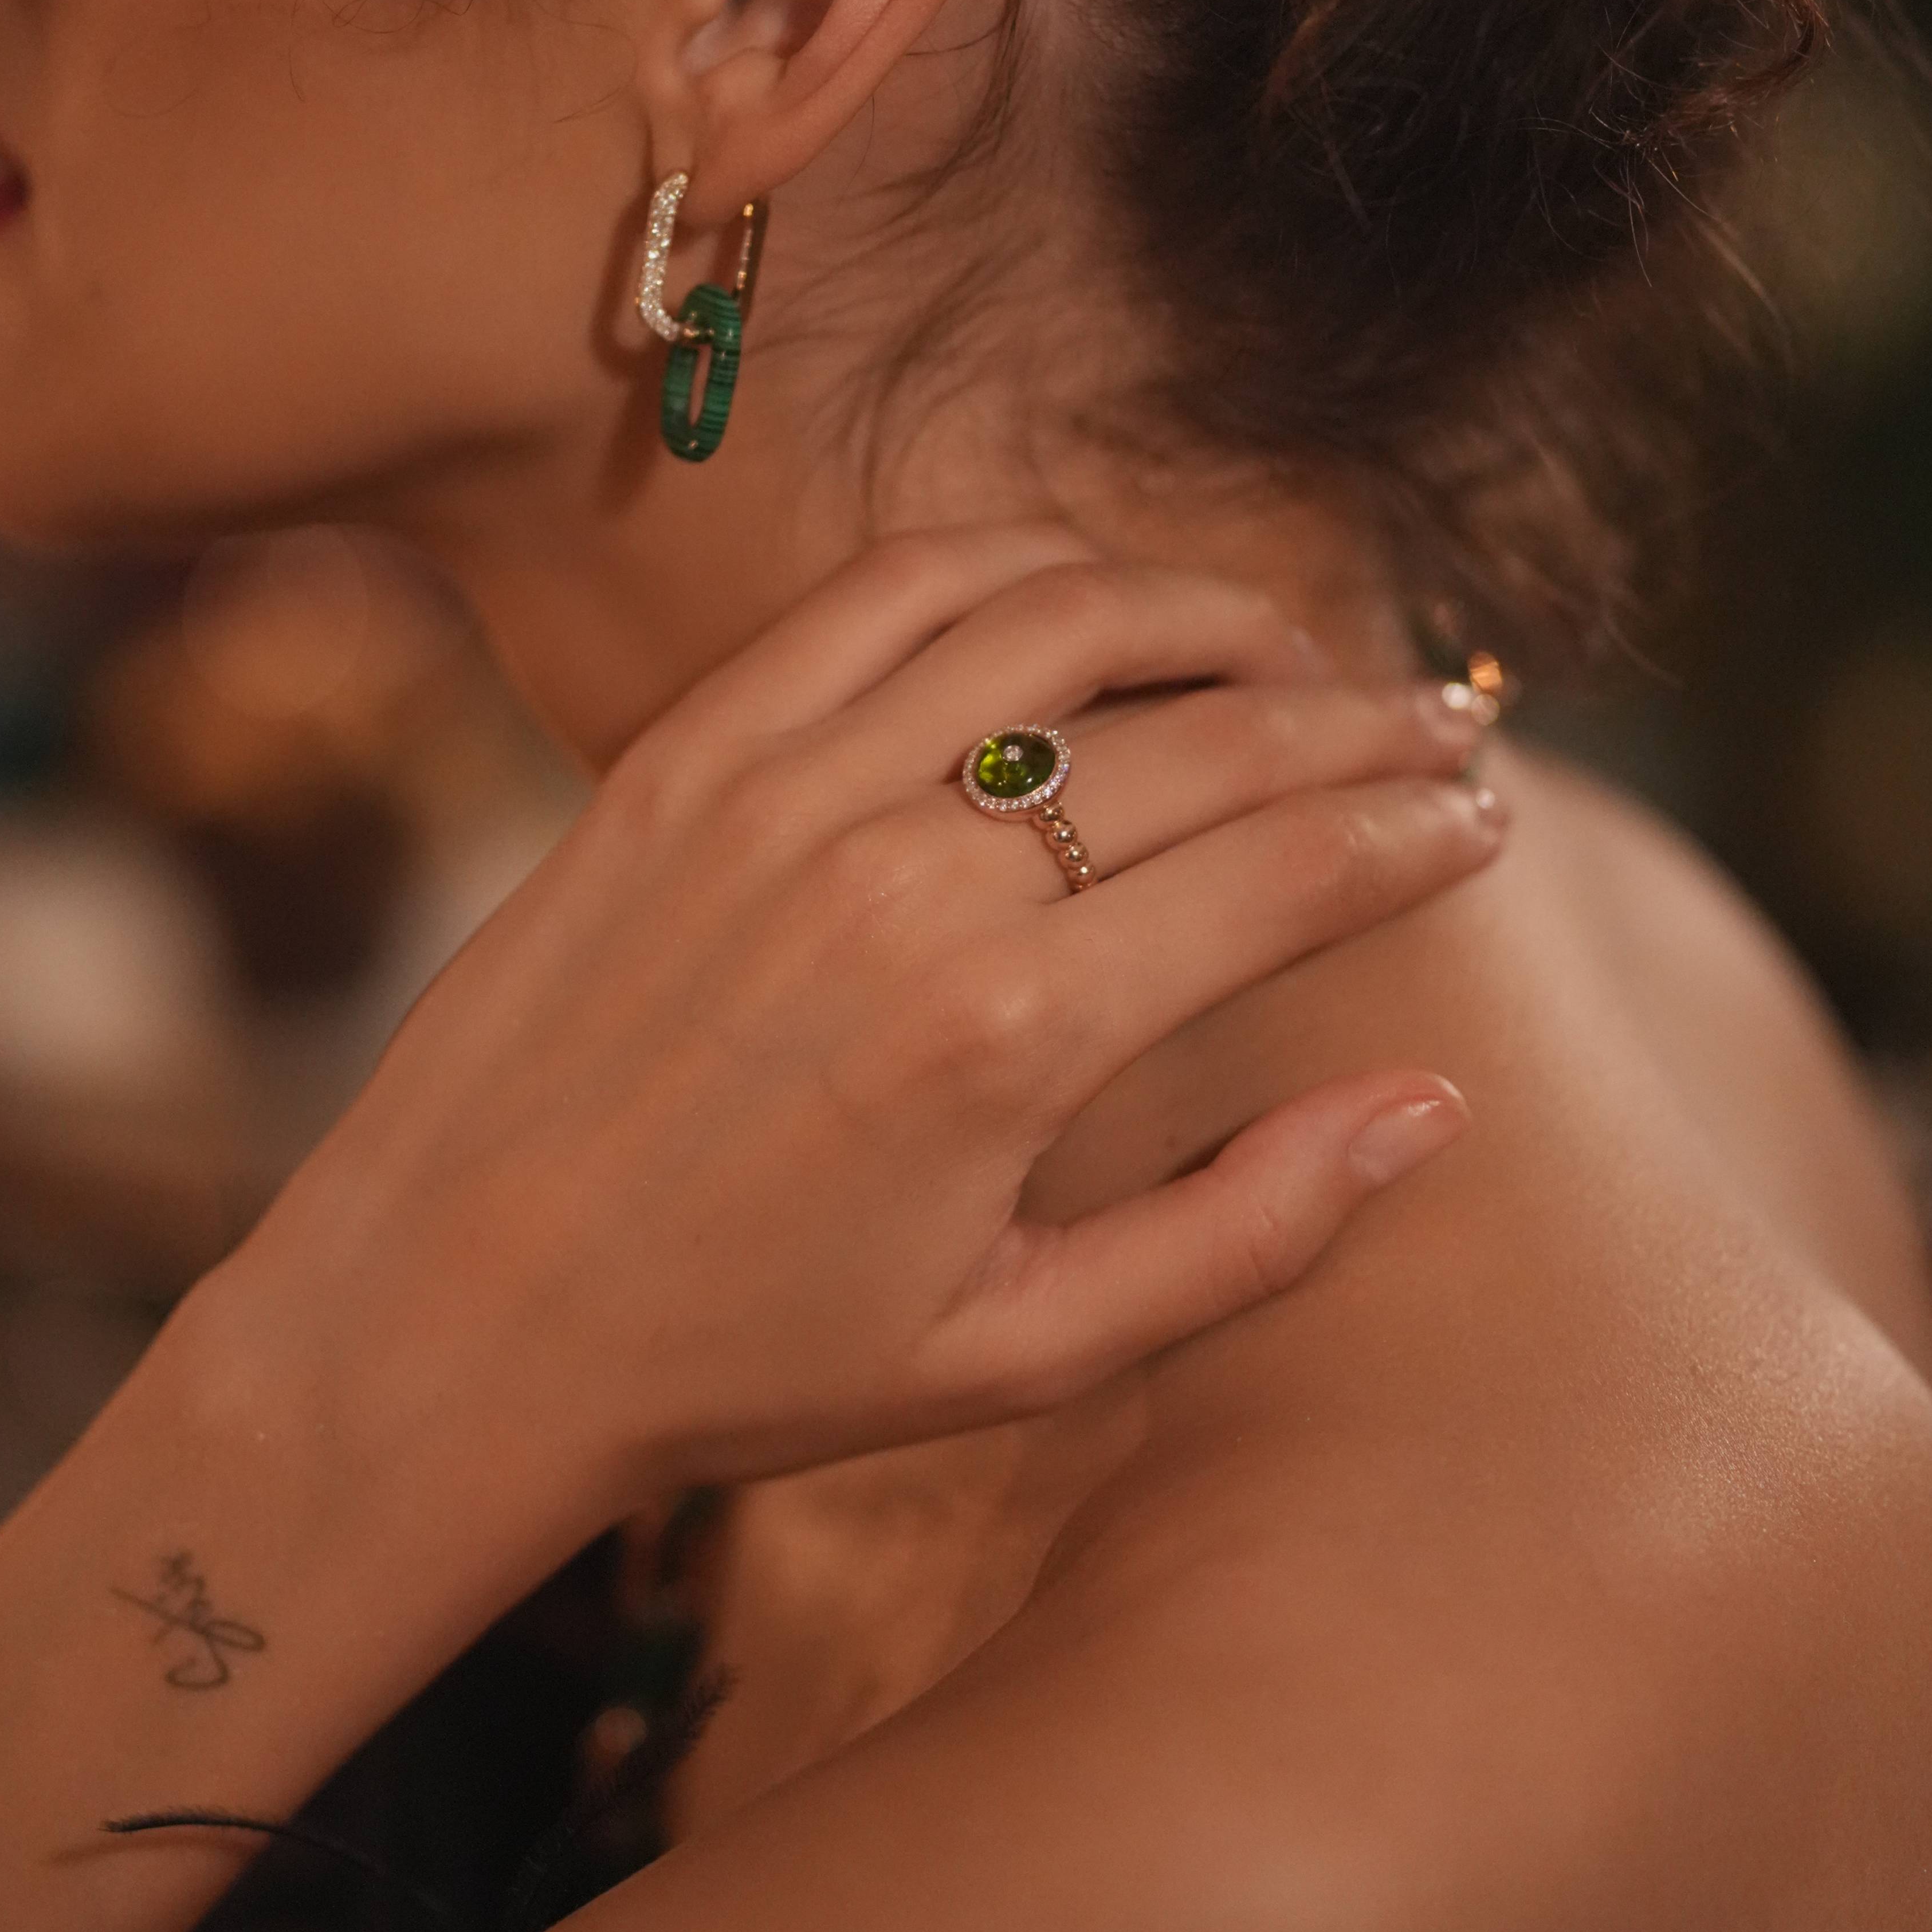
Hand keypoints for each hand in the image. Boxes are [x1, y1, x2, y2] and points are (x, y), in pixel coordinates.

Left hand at [211, 529, 1501, 1511]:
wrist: (447, 1320)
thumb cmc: (742, 1362)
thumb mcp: (1017, 1352)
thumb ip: (1243, 1231)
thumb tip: (1432, 1105)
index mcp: (1009, 1037)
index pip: (1288, 873)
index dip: (1415, 833)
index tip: (1484, 818)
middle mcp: (909, 879)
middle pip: (1209, 738)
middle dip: (1362, 725)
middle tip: (1444, 727)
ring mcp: (786, 790)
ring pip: (1062, 623)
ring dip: (1209, 613)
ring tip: (1288, 650)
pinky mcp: (688, 751)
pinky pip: (889, 594)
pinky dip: (1019, 569)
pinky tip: (1090, 599)